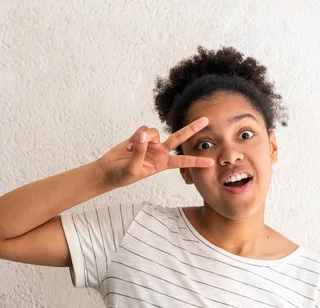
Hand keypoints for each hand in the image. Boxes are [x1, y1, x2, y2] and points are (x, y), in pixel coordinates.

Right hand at [97, 117, 213, 188]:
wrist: (108, 170)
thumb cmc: (122, 175)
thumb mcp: (133, 168)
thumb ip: (140, 152)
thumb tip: (144, 136)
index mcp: (162, 164)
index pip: (182, 162)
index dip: (196, 161)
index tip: (210, 162)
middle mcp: (159, 152)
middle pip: (178, 138)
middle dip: (192, 128)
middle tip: (205, 120)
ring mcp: (150, 143)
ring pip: (155, 131)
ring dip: (144, 138)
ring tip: (131, 150)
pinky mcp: (140, 136)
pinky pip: (143, 129)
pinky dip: (135, 136)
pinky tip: (128, 146)